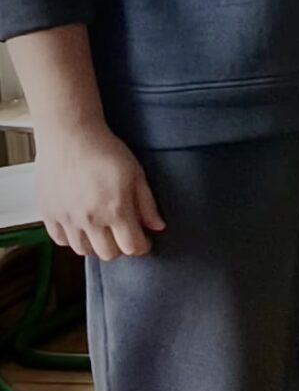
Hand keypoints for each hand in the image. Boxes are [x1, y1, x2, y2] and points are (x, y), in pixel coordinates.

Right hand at [39, 119, 163, 259]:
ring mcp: (66, 218)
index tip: (145, 240)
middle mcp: (89, 219)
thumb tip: (158, 227)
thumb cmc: (106, 151)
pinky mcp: (48, 213)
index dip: (143, 246)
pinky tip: (81, 226)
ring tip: (103, 230)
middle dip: (121, 248)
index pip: (132, 247)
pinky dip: (72, 238)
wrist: (70, 136)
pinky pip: (60, 240)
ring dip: (96, 245)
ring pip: (83, 251)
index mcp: (115, 210)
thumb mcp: (136, 174)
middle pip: (108, 254)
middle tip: (125, 234)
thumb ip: (147, 205)